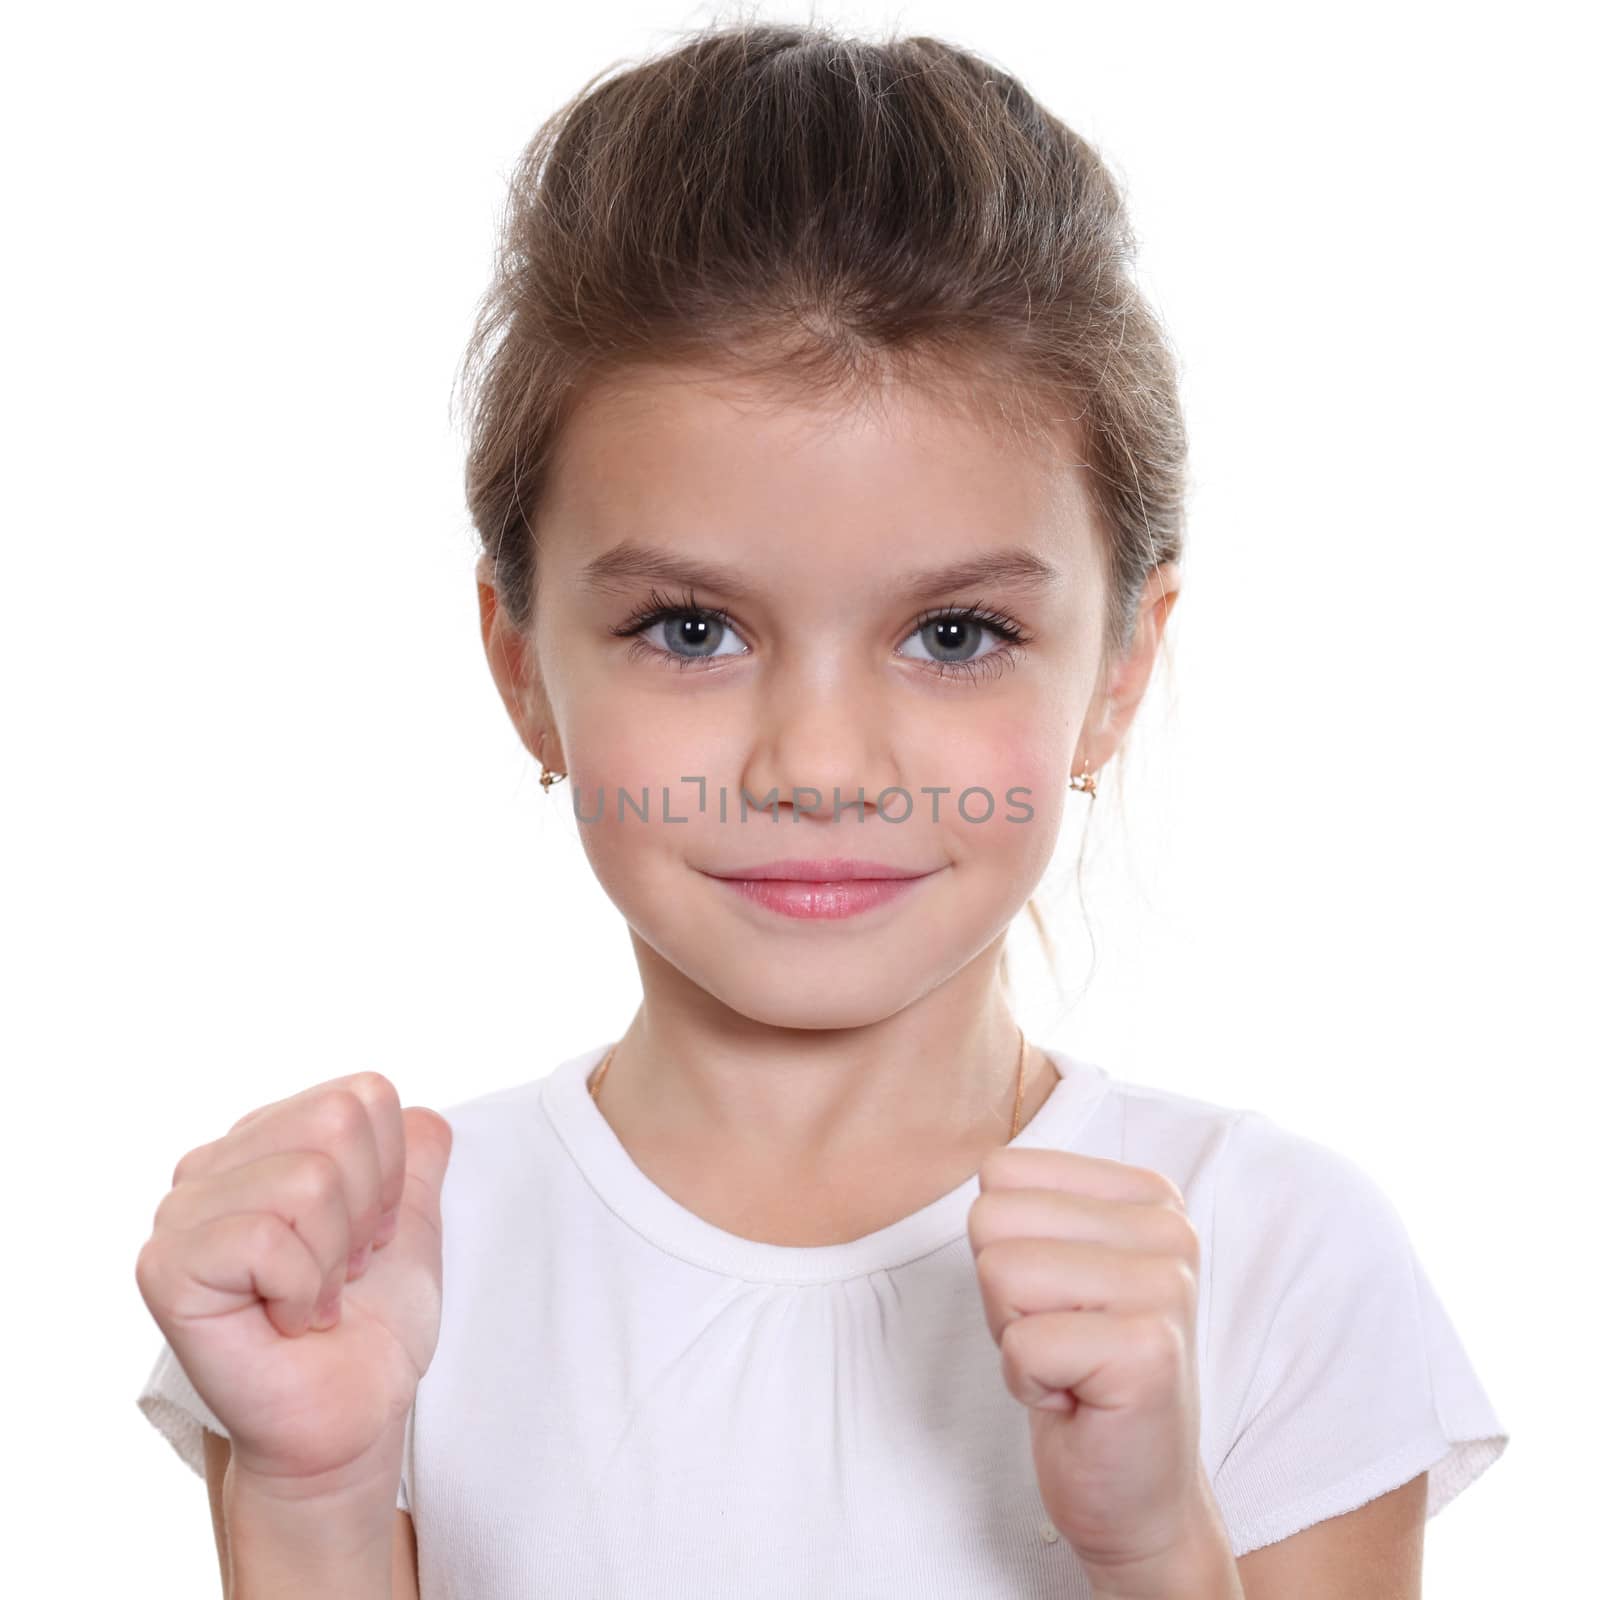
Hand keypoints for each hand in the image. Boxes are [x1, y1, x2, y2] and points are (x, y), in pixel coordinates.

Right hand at [135, 1071, 452, 1501]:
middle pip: (336, 1123)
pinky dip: (301, 1291)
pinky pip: (265, 1239)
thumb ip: (418, 1154)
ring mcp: (181, 1213)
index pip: (363, 1096)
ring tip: (315, 1298)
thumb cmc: (374, 1325)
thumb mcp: (413, 1222)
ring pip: (307, 1179)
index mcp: (268, 1138)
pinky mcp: (167, 1267)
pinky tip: (288, 1323)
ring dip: (332, 1257)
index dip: (391, 1172)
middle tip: (343, 1270)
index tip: (371, 1235)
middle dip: (365, 1209)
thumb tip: (425, 1112)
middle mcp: (214, 1163)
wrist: (349, 1416)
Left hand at [967, 1145, 1212, 1577]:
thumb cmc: (1079, 1372)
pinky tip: (1077, 1400)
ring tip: (1068, 1364)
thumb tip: (987, 1165)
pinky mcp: (1149, 1350)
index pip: (1002, 1173)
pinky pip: (1021, 1344)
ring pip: (1001, 1272)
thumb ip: (1028, 1206)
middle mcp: (1169, 1228)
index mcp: (1147, 1194)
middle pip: (993, 1219)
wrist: (1137, 1495)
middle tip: (1059, 1339)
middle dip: (1002, 1292)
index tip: (1053, 1299)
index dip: (1003, 1246)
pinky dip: (1028, 1383)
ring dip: (1014, 1336)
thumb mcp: (1053, 1263)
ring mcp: (1165, 1287)